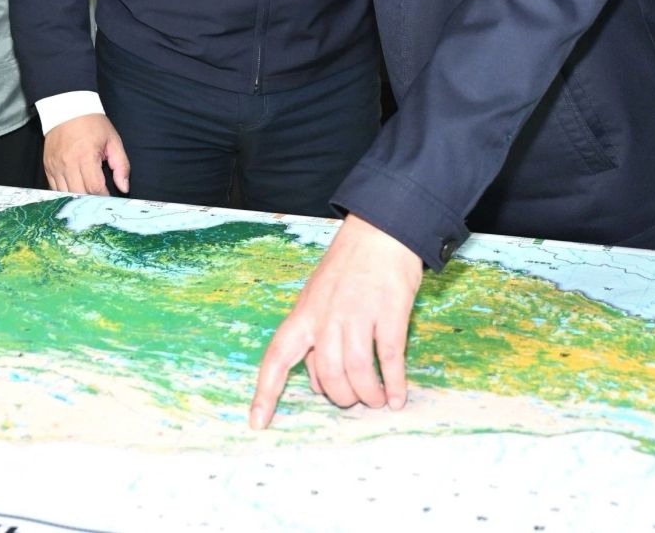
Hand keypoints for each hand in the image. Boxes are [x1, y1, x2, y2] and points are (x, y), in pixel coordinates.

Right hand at [42, 113, 129, 194]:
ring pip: (65, 194)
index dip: (104, 196)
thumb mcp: (113, 141)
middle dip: (92, 200)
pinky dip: (65, 193)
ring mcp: (55, 166)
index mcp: (86, 155)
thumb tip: (123, 187)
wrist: (67, 109)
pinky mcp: (48, 167)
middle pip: (80, 193)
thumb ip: (121, 165)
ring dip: (78, 199)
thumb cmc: (92, 124)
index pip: (95, 187)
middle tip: (100, 201)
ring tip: (88, 198)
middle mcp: (68, 163)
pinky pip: (54, 189)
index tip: (110, 198)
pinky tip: (75, 192)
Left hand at [248, 214, 424, 429]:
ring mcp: (357, 314)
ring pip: (356, 372)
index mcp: (303, 314)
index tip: (257, 423)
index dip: (265, 392)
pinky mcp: (388, 312)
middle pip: (327, 375)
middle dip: (341, 397)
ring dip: (367, 394)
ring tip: (376, 402)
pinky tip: (397, 396)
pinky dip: (394, 383)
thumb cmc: (348, 265)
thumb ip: (313, 335)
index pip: (277, 357)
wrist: (380, 231)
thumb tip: (318, 380)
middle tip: (354, 400)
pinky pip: (388, 359)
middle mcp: (326, 317)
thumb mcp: (317, 296)